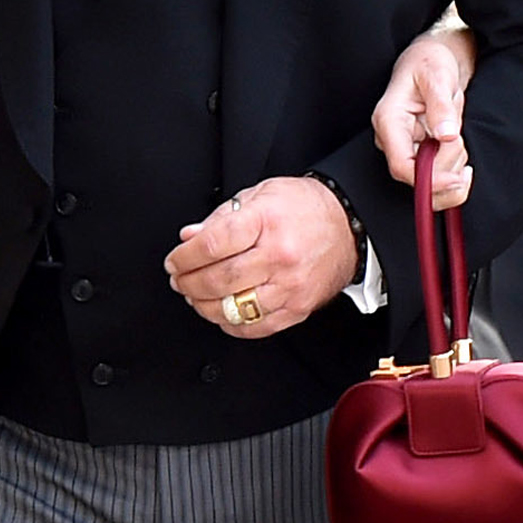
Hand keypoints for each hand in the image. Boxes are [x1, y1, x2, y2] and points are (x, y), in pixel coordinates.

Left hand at [166, 176, 356, 333]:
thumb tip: (189, 238)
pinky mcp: (298, 308)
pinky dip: (232, 325)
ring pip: (234, 308)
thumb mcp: (259, 195)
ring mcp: (290, 285)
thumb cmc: (304, 208)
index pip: (212, 245)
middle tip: (179, 281)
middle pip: (219, 280)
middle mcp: (279, 255)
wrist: (348, 225)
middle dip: (189, 284)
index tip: (174, 261)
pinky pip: (256, 327)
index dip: (184, 257)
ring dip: (205, 306)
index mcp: (266, 221)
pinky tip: (222, 313)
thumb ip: (221, 218)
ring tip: (196, 297)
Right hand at [372, 27, 476, 207]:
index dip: (429, 180)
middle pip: (417, 179)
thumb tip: (446, 136)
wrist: (432, 60)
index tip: (457, 178)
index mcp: (389, 121)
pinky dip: (454, 174)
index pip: (401, 166)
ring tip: (458, 137)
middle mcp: (393, 140)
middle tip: (460, 140)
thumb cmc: (430, 61)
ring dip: (453, 168)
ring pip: (429, 184)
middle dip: (448, 169)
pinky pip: (435, 179)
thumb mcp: (438, 75)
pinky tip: (462, 158)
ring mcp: (405, 149)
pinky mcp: (418, 154)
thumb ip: (441, 105)